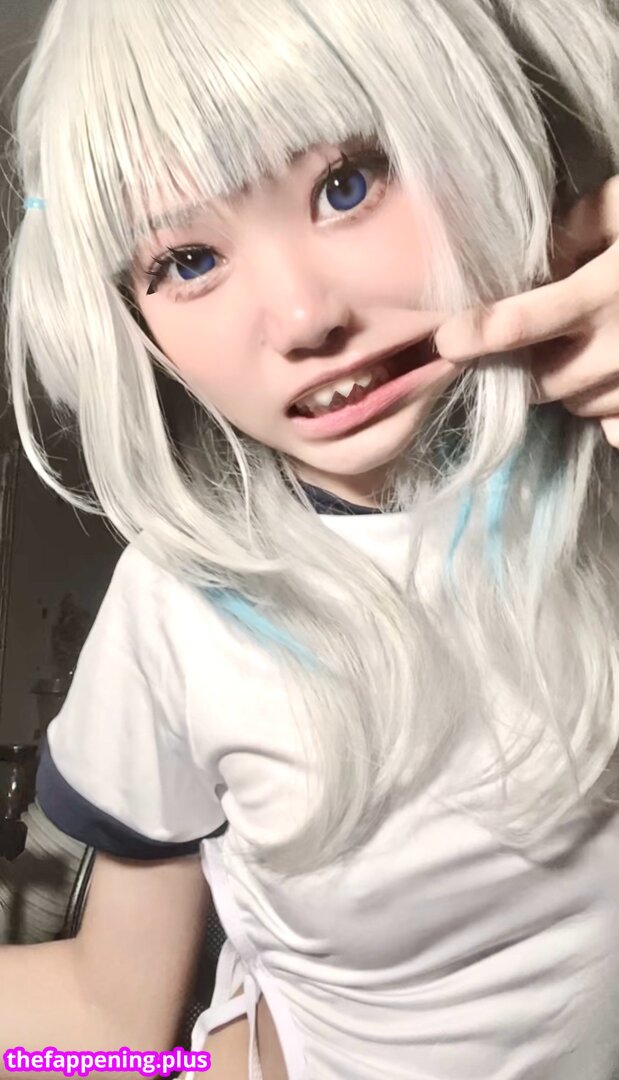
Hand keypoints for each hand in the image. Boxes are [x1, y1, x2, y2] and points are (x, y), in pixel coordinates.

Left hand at [434, 177, 618, 447]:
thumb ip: (575, 228)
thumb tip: (531, 258)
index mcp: (604, 295)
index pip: (518, 326)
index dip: (474, 337)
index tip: (447, 340)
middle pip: (542, 384)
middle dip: (524, 370)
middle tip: (527, 346)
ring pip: (579, 406)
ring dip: (568, 386)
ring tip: (583, 351)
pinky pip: (616, 428)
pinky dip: (608, 410)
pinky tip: (615, 377)